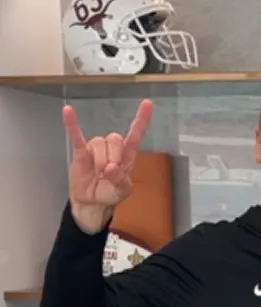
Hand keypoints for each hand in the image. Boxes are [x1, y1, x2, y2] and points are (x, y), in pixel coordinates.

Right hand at [64, 99, 151, 231]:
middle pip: (115, 139)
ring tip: (97, 174)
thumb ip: (120, 180)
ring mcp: (96, 149)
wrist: (92, 203)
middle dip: (113, 157)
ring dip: (98, 161)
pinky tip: (67, 111)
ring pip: (99, 143)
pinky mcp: (80, 153)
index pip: (136, 133)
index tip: (147, 103)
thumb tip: (111, 168)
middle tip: (108, 173)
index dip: (142, 119)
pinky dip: (72, 124)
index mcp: (127, 154)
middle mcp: (113, 148)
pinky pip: (76, 136)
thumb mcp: (122, 191)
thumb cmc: (110, 193)